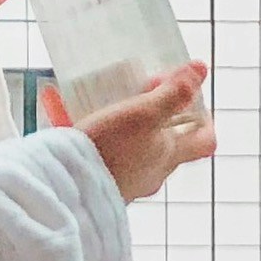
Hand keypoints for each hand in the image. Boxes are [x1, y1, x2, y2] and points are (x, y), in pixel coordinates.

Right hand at [80, 62, 213, 203]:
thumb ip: (172, 94)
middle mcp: (150, 171)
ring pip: (126, 140)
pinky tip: (56, 101)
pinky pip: (90, 146)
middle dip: (151, 109)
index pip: (203, 141)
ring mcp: (122, 178)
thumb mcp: (144, 114)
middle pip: (163, 137)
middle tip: (138, 87)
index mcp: (168, 156)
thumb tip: (200, 70)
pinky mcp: (93, 178)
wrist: (66, 190)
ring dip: (113, 114)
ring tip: (95, 92)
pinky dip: (77, 122)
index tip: (189, 96)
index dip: (204, 118)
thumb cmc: (110, 152)